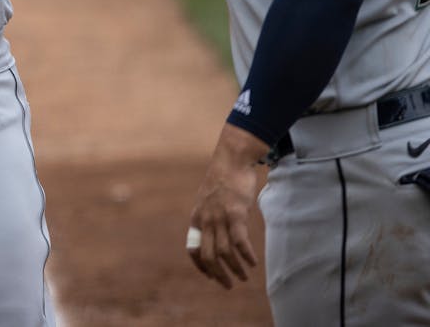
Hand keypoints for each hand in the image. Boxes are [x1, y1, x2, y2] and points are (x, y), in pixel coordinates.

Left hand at [187, 123, 263, 288]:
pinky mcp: (235, 213)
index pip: (192, 249)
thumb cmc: (224, 180)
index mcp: (197, 218)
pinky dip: (246, 255)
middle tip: (228, 285)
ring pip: (224, 252)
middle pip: (208, 255)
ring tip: (243, 277)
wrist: (231, 160)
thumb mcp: (209, 201)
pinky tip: (252, 263)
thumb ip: (211, 218)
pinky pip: (239, 241)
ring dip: (235, 268)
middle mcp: (205, 220)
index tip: (210, 277)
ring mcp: (219, 217)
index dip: (200, 266)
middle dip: (218, 274)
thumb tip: (220, 235)